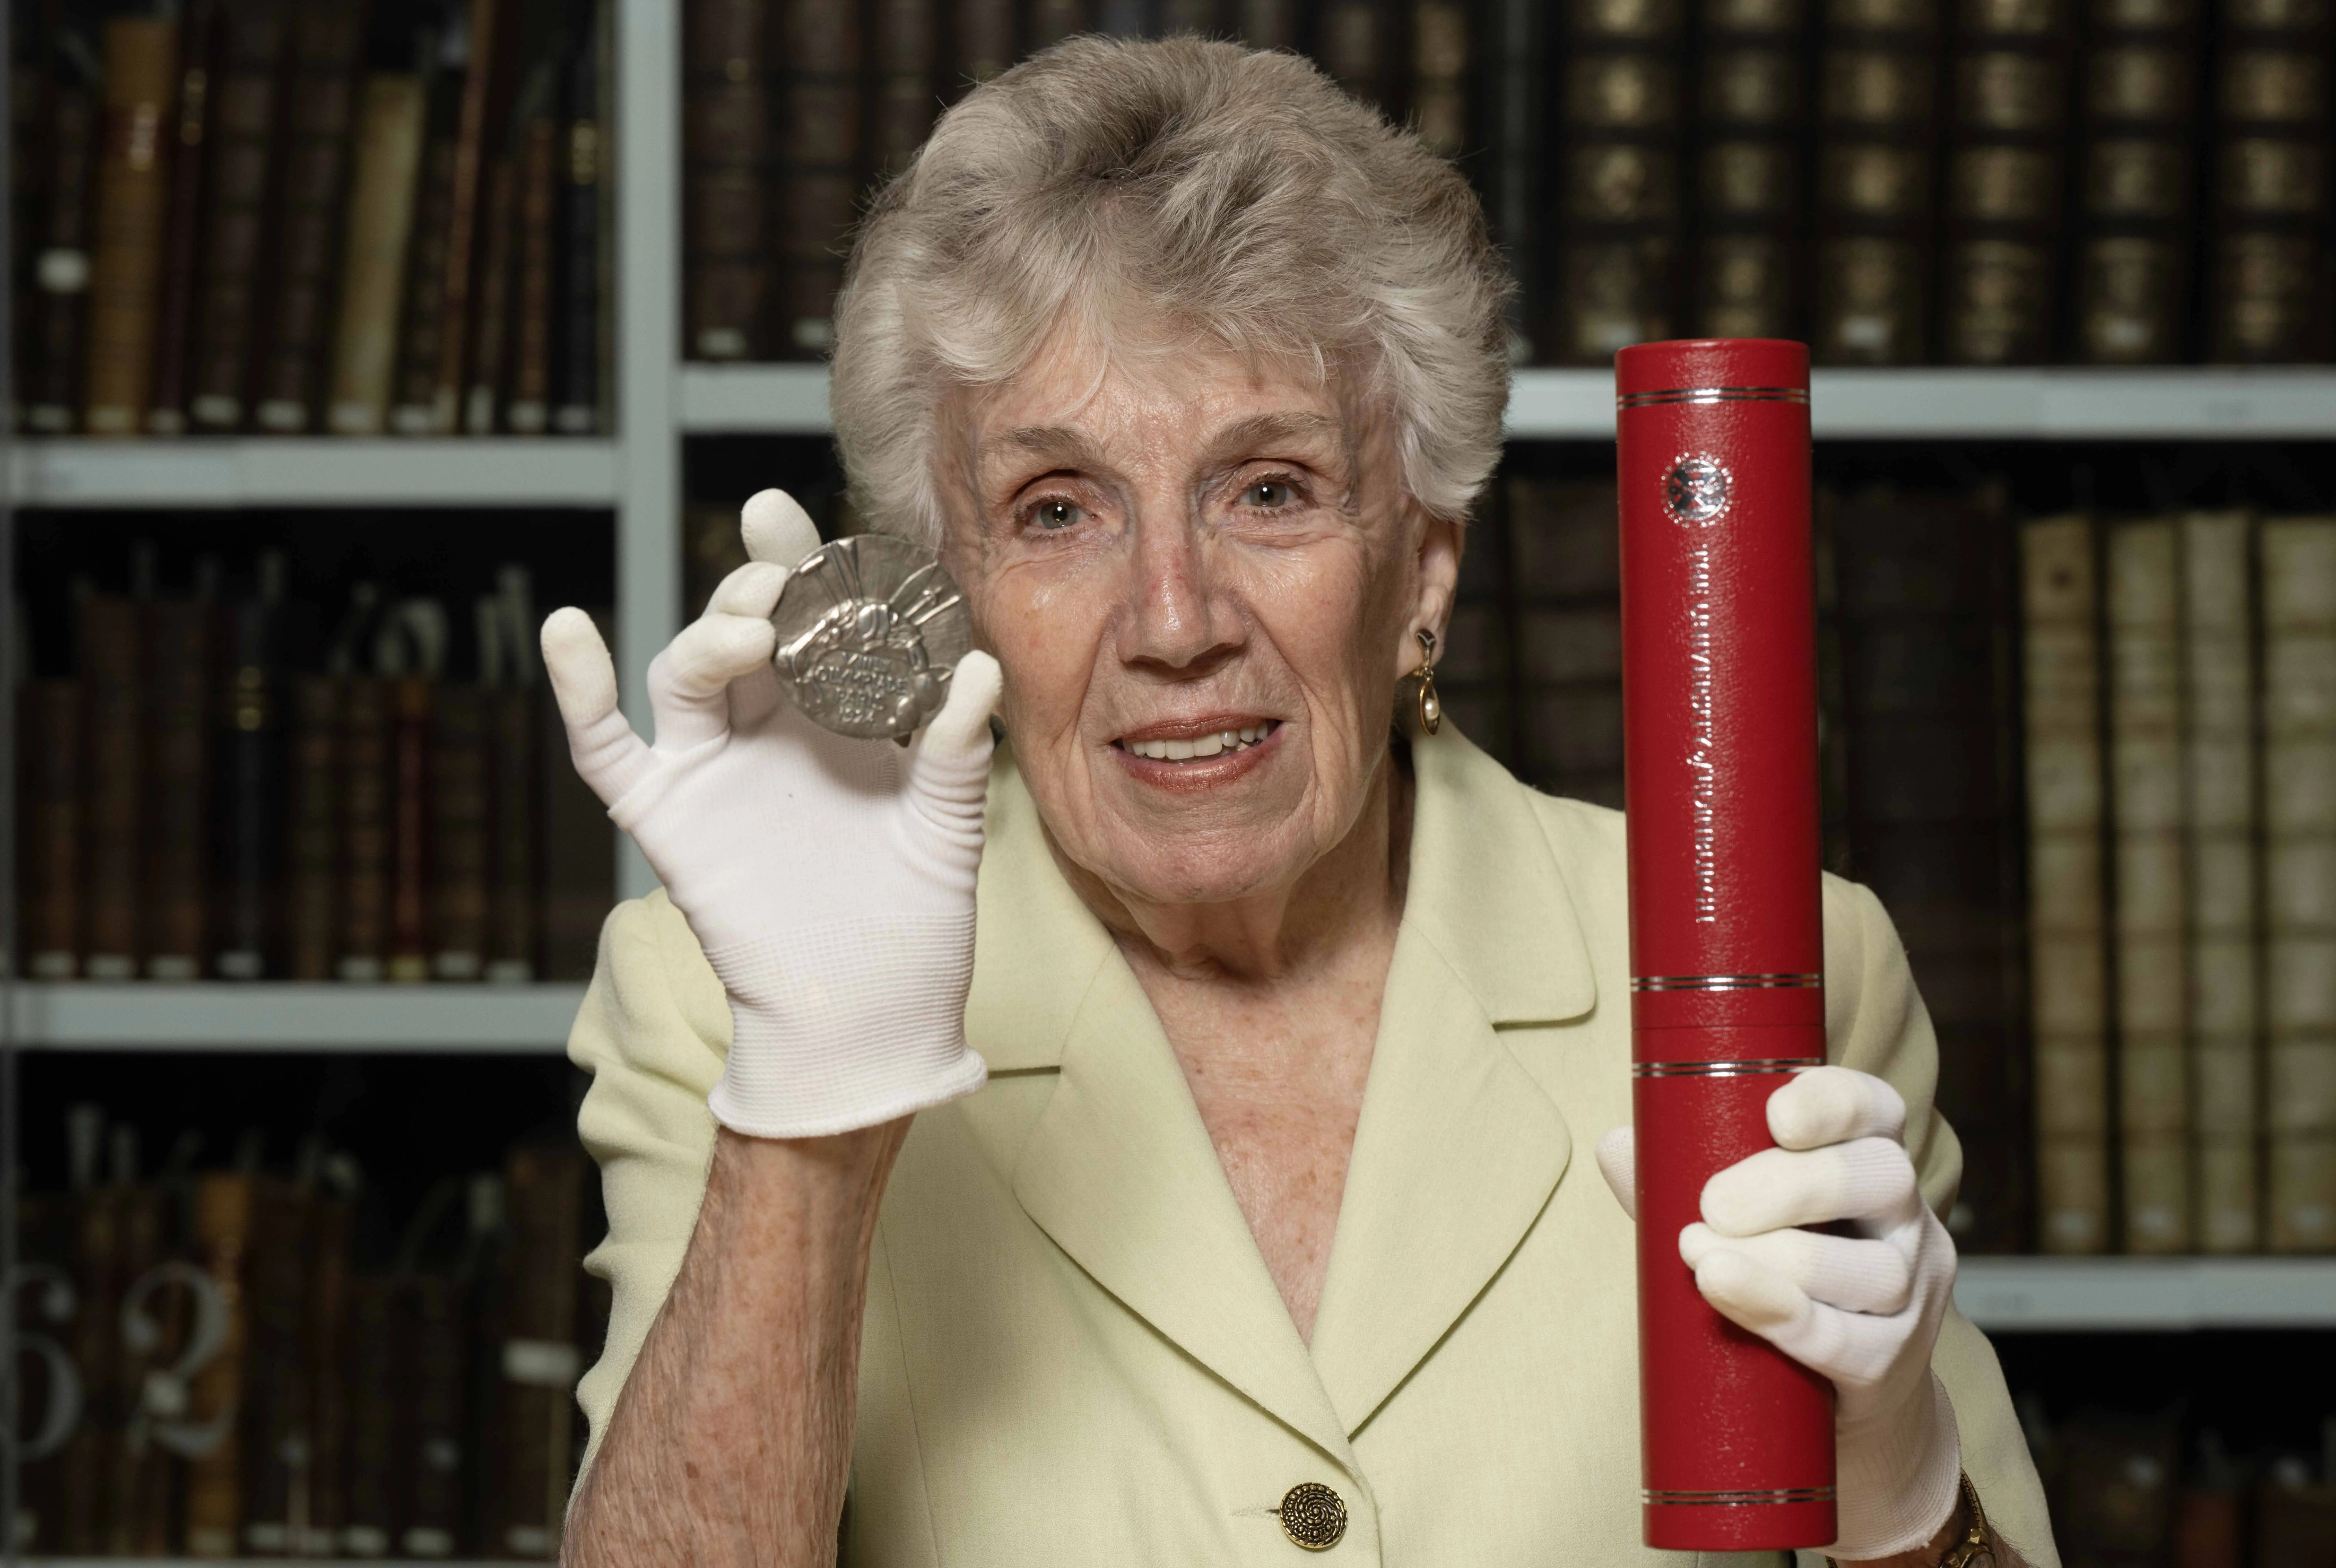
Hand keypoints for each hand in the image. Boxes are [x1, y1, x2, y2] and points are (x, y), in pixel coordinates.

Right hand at [543, 489, 1001, 1138]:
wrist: (874, 1014)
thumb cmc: (915, 921)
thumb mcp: (947, 828)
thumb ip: (952, 751)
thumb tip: (975, 668)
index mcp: (839, 714)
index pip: (817, 618)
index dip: (805, 563)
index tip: (803, 521)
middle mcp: (771, 727)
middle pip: (748, 629)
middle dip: (759, 587)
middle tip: (786, 571)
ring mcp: (713, 769)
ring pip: (688, 673)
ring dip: (711, 637)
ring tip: (754, 630)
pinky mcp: (670, 819)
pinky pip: (606, 748)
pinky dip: (578, 691)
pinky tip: (567, 629)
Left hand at [1595, 1066, 1961, 1562]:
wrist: (1827, 1397)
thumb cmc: (1771, 1274)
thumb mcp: (1731, 1217)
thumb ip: (1679, 1180)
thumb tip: (1617, 1146)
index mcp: (1869, 1157)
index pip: (1874, 1108)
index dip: (1833, 1103)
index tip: (1775, 1115)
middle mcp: (1906, 1217)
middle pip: (1879, 1177)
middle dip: (1790, 1185)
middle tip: (1712, 1206)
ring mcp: (1910, 1291)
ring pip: (1870, 1267)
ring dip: (1778, 1259)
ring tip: (1702, 1256)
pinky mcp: (1892, 1360)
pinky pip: (1847, 1339)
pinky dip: (1781, 1315)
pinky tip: (1727, 1294)